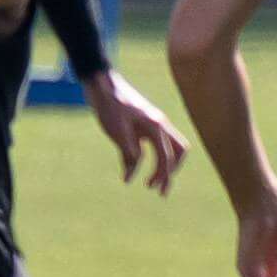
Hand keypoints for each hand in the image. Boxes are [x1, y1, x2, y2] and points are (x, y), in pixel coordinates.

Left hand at [80, 69, 188, 195]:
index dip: (164, 174)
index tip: (155, 189)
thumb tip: (135, 165)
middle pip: (176, 152)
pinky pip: (144, 150)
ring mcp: (148, 128)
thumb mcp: (117, 128)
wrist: (100, 85)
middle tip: (161, 191)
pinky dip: (138, 163)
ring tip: (148, 185)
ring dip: (158, 169)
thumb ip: (128, 148)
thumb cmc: (110, 104)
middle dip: (171, 172)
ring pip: (163, 151)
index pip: (166, 155)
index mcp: (156, 125)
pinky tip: (127, 175)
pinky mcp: (137, 130)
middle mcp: (157, 126)